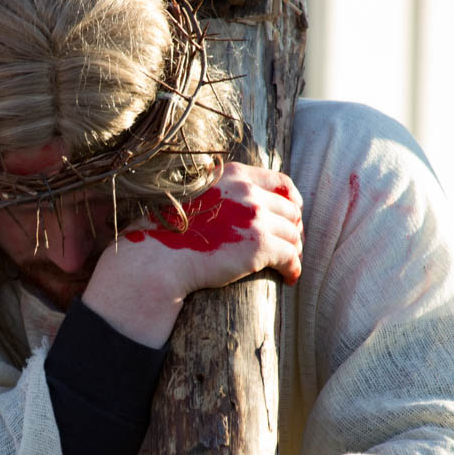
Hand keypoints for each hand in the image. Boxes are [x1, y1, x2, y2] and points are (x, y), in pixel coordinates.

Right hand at [82, 162, 302, 347]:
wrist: (159, 258)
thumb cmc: (168, 233)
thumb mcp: (195, 197)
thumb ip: (221, 193)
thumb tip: (238, 205)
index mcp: (233, 176)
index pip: (281, 182)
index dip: (291, 200)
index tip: (292, 214)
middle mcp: (248, 192)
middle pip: (290, 209)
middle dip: (294, 228)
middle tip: (290, 245)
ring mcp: (256, 218)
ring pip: (292, 234)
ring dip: (294, 250)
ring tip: (288, 264)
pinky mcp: (260, 246)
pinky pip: (290, 257)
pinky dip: (293, 269)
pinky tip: (289, 278)